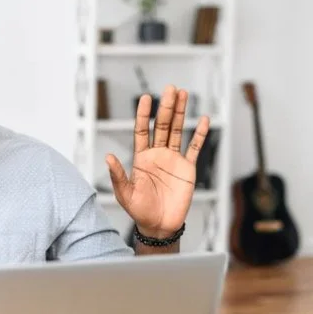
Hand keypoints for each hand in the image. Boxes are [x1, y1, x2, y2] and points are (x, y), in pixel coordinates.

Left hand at [105, 85, 209, 237]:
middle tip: (170, 88)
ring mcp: (173, 160)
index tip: (145, 98)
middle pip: (162, 126)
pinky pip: (195, 148)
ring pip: (177, 131)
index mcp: (141, 158)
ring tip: (184, 94)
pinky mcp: (188, 168)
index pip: (141, 131)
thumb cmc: (139, 211)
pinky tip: (204, 120)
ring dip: (181, 113)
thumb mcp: (125, 194)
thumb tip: (108, 156)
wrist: (159, 225)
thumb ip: (118, 175)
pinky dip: (200, 135)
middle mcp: (157, 154)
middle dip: (166, 107)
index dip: (143, 115)